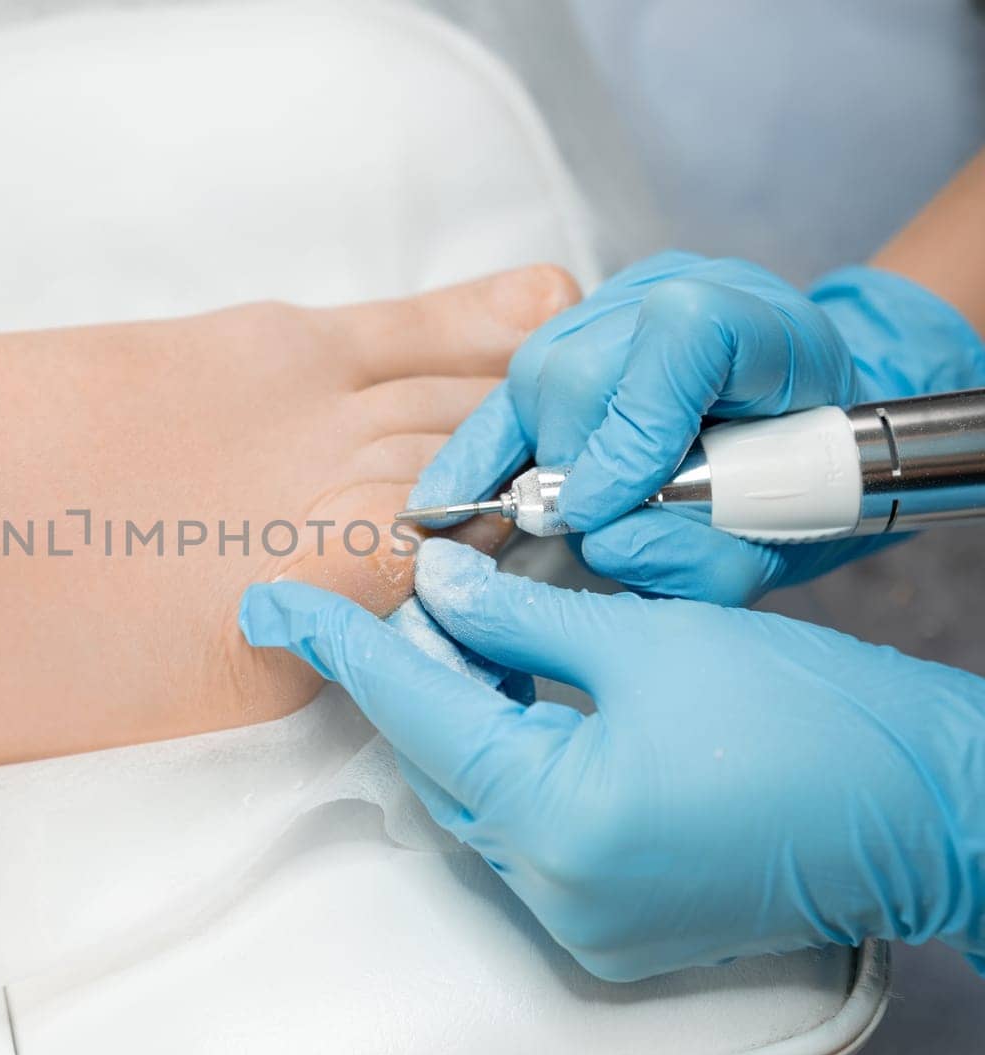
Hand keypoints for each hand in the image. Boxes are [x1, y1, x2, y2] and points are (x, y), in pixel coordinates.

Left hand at [238, 539, 984, 980]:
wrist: (928, 809)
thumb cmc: (812, 718)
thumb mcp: (649, 638)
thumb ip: (520, 615)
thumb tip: (440, 587)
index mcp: (555, 817)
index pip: (410, 708)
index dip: (337, 642)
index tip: (270, 600)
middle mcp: (553, 889)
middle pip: (437, 759)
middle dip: (414, 671)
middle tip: (416, 593)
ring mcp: (582, 920)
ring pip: (477, 796)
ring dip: (466, 715)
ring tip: (479, 632)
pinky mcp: (611, 926)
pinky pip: (524, 833)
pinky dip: (511, 762)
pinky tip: (525, 699)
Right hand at [406, 252, 984, 604]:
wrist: (812, 430)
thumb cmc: (803, 485)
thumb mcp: (778, 542)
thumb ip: (703, 553)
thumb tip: (599, 539)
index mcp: (768, 329)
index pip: (684, 338)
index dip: (632, 429)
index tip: (596, 511)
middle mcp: (684, 289)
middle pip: (580, 364)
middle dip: (564, 463)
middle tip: (574, 525)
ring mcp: (621, 299)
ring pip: (535, 371)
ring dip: (528, 456)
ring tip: (552, 507)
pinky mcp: (574, 325)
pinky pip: (510, 382)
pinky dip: (484, 447)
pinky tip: (454, 494)